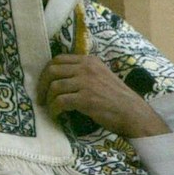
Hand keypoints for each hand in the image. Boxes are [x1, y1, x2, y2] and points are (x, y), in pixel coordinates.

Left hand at [37, 54, 168, 137]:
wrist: (132, 112)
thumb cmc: (117, 98)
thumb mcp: (102, 76)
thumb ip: (85, 73)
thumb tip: (62, 78)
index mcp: (90, 61)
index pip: (59, 59)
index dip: (46, 72)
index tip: (44, 84)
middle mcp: (87, 68)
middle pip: (52, 70)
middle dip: (42, 84)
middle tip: (41, 97)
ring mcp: (86, 83)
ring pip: (55, 86)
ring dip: (48, 99)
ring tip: (50, 108)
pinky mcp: (86, 99)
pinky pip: (60, 102)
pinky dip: (54, 109)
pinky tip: (56, 115)